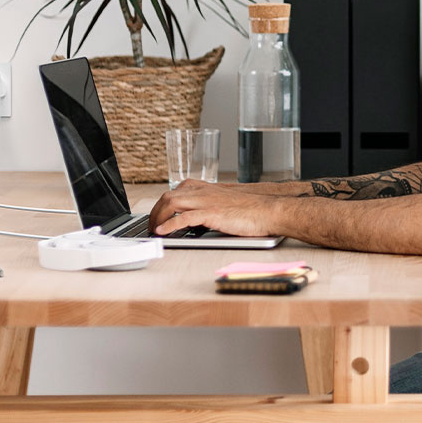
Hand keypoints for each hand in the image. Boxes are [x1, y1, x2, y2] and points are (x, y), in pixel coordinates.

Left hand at [148, 179, 285, 236]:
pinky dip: (169, 225)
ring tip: (153, 230)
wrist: (270, 210)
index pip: (179, 189)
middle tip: (151, 225)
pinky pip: (183, 218)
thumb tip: (204, 220)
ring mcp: (207, 202)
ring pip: (172, 203)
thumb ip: (215, 207)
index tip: (159, 213)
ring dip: (158, 217)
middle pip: (169, 195)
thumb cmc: (255, 210)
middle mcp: (205, 192)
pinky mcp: (211, 214)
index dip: (165, 201)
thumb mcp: (230, 204)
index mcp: (209, 189)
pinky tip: (163, 232)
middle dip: (156, 210)